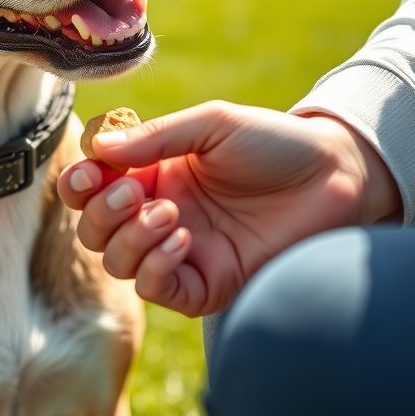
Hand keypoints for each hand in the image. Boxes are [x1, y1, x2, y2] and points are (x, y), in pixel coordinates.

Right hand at [58, 101, 400, 316]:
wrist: (335, 176)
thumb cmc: (273, 142)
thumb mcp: (211, 125)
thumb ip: (154, 137)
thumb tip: (98, 147)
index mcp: (153, 173)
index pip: (93, 187)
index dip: (79, 183)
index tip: (90, 172)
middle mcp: (158, 213)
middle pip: (94, 230)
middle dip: (101, 212)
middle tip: (135, 191)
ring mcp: (181, 251)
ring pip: (118, 264)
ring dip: (129, 239)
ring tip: (169, 214)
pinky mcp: (208, 283)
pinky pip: (159, 290)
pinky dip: (155, 267)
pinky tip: (182, 240)